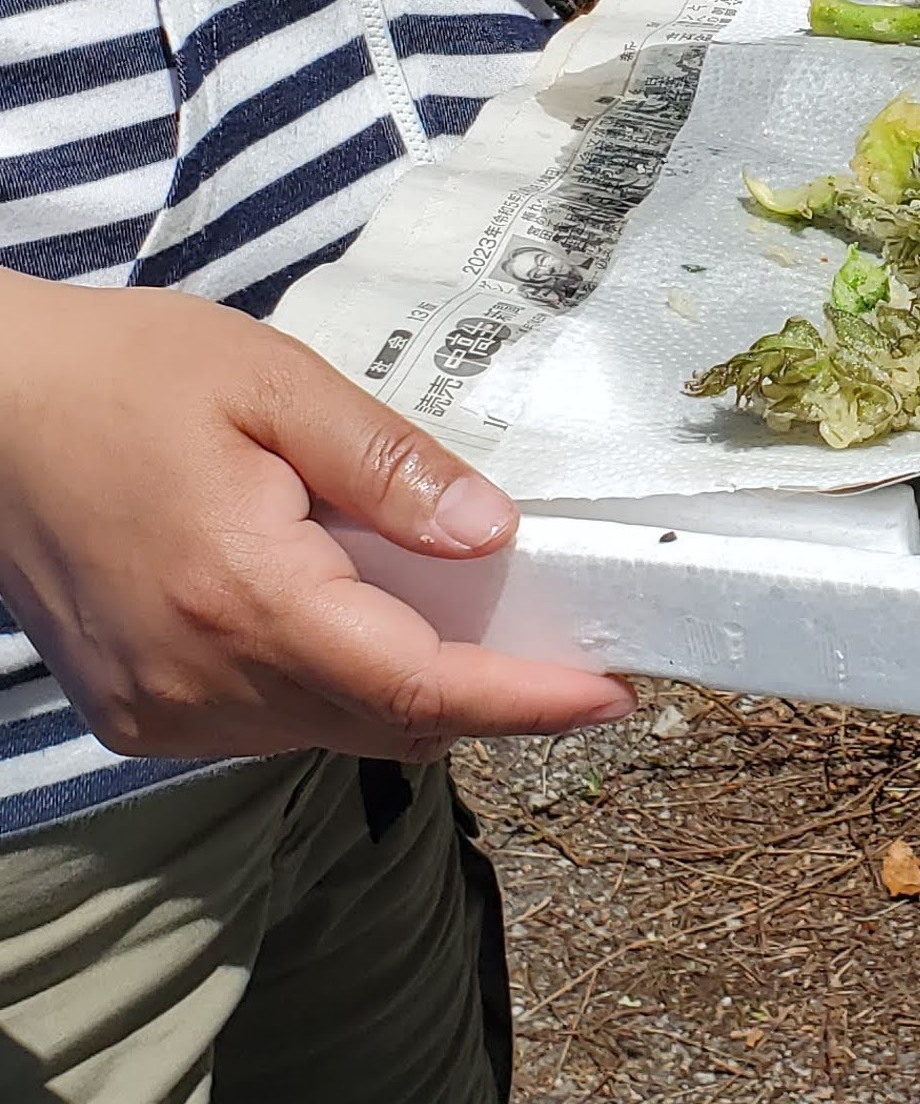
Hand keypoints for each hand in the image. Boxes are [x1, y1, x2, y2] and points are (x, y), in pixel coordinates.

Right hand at [0, 271, 628, 769]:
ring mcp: (162, 713)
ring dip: (396, 684)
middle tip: (556, 639)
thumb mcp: (270, 381)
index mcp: (245, 597)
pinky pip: (266, 724)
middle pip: (384, 723)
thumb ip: (386, 463)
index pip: (419, 689)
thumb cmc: (122, 372)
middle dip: (481, 692)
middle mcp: (203, 683)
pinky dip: (322, 682)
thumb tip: (490, 534)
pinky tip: (327, 607)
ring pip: (327, 731)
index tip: (613, 695)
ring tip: (423, 597)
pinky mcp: (136, 716)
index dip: (526, 703)